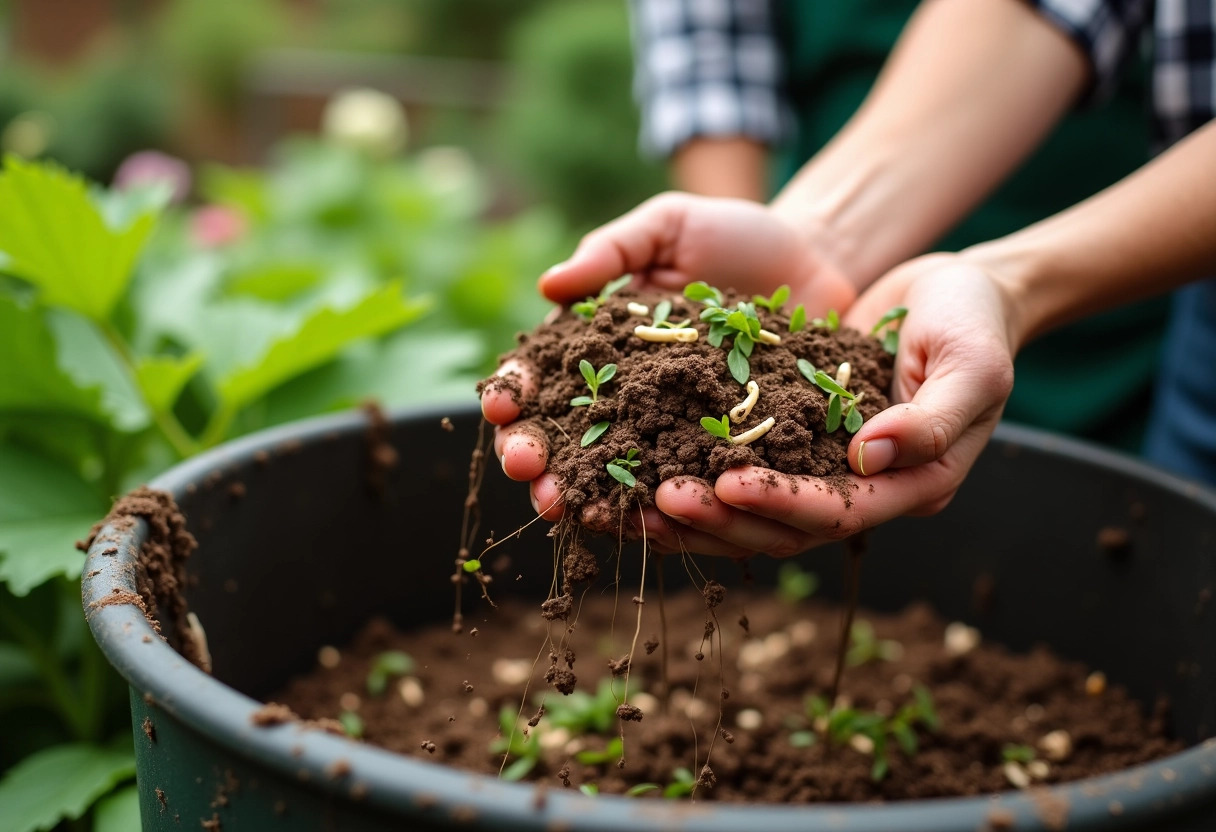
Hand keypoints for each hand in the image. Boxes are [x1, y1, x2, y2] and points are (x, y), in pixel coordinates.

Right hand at [483, 192, 858, 528]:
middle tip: (527, 472)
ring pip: (613, 474)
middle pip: (563, 436)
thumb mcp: (668, 225)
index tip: (503, 406)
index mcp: (596, 343)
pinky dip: (660, 508)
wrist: (819, 262)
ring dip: (583, 496)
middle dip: (536, 457)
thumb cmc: (735, 236)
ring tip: (568, 510)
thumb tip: (548, 286)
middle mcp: (624, 395)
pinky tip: (644, 521)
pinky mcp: (718, 451)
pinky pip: (683, 484)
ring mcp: (669, 428)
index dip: (514, 392)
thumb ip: (612, 251)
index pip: (539, 374)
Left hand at [643, 254, 1018, 555]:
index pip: (840, 512)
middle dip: (720, 518)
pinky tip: (640, 466)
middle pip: (784, 527)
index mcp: (913, 484)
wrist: (956, 289)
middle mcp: (864, 489)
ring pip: (752, 510)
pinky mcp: (794, 439)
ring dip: (694, 512)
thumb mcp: (972, 363)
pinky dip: (692, 468)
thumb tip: (868, 459)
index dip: (782, 504)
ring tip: (628, 504)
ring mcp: (826, 467)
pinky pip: (738, 463)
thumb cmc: (974, 320)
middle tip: (655, 501)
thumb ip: (932, 418)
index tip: (725, 485)